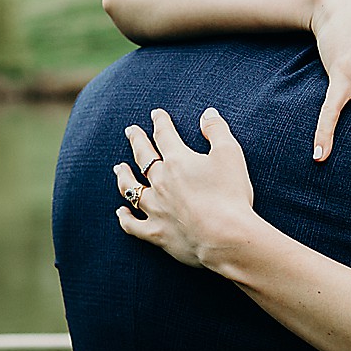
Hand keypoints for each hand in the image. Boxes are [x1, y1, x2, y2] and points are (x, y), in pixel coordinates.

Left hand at [114, 108, 255, 270]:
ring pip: (131, 189)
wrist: (224, 237)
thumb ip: (217, 131)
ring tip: (118, 168)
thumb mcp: (231, 155)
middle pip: (143, 157)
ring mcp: (155, 208)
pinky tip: (121, 212)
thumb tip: (208, 113)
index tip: (157, 114)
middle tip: (130, 131)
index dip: (160, 122)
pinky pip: (133, 224)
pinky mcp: (156, 233)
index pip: (165, 135)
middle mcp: (160, 182)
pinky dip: (125, 218)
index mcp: (178, 161)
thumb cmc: (231, 195)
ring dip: (124, 177)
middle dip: (137, 141)